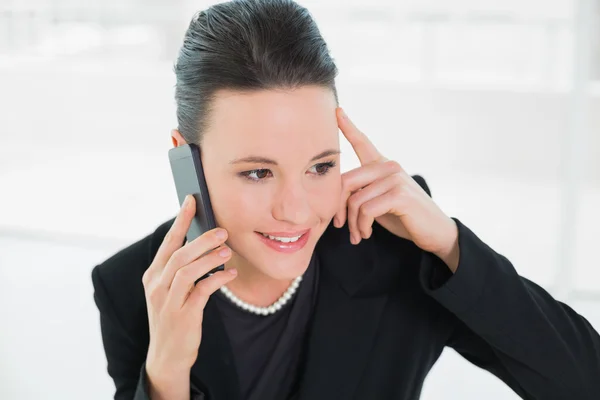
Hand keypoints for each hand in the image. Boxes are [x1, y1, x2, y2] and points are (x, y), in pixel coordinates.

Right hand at [141, 195, 237, 397]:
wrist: (167, 356)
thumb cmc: (173, 316)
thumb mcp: (170, 290)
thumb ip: (181, 268)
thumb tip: (203, 241)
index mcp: (153, 275)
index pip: (168, 242)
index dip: (181, 220)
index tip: (192, 200)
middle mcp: (156, 286)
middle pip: (179, 254)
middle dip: (202, 239)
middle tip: (223, 230)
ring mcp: (168, 301)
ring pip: (187, 271)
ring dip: (210, 258)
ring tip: (227, 250)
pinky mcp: (184, 315)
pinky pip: (202, 291)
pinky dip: (217, 279)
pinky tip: (229, 273)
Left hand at [332, 107, 458, 268]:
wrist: (434, 232)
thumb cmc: (404, 217)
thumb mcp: (379, 201)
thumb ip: (362, 192)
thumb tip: (337, 198)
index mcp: (382, 165)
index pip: (362, 142)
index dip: (347, 127)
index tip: (336, 110)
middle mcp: (389, 166)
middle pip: (346, 181)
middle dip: (339, 208)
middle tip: (340, 226)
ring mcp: (395, 178)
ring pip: (355, 200)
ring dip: (353, 223)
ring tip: (358, 234)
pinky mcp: (399, 194)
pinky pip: (366, 210)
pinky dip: (362, 226)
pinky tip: (367, 233)